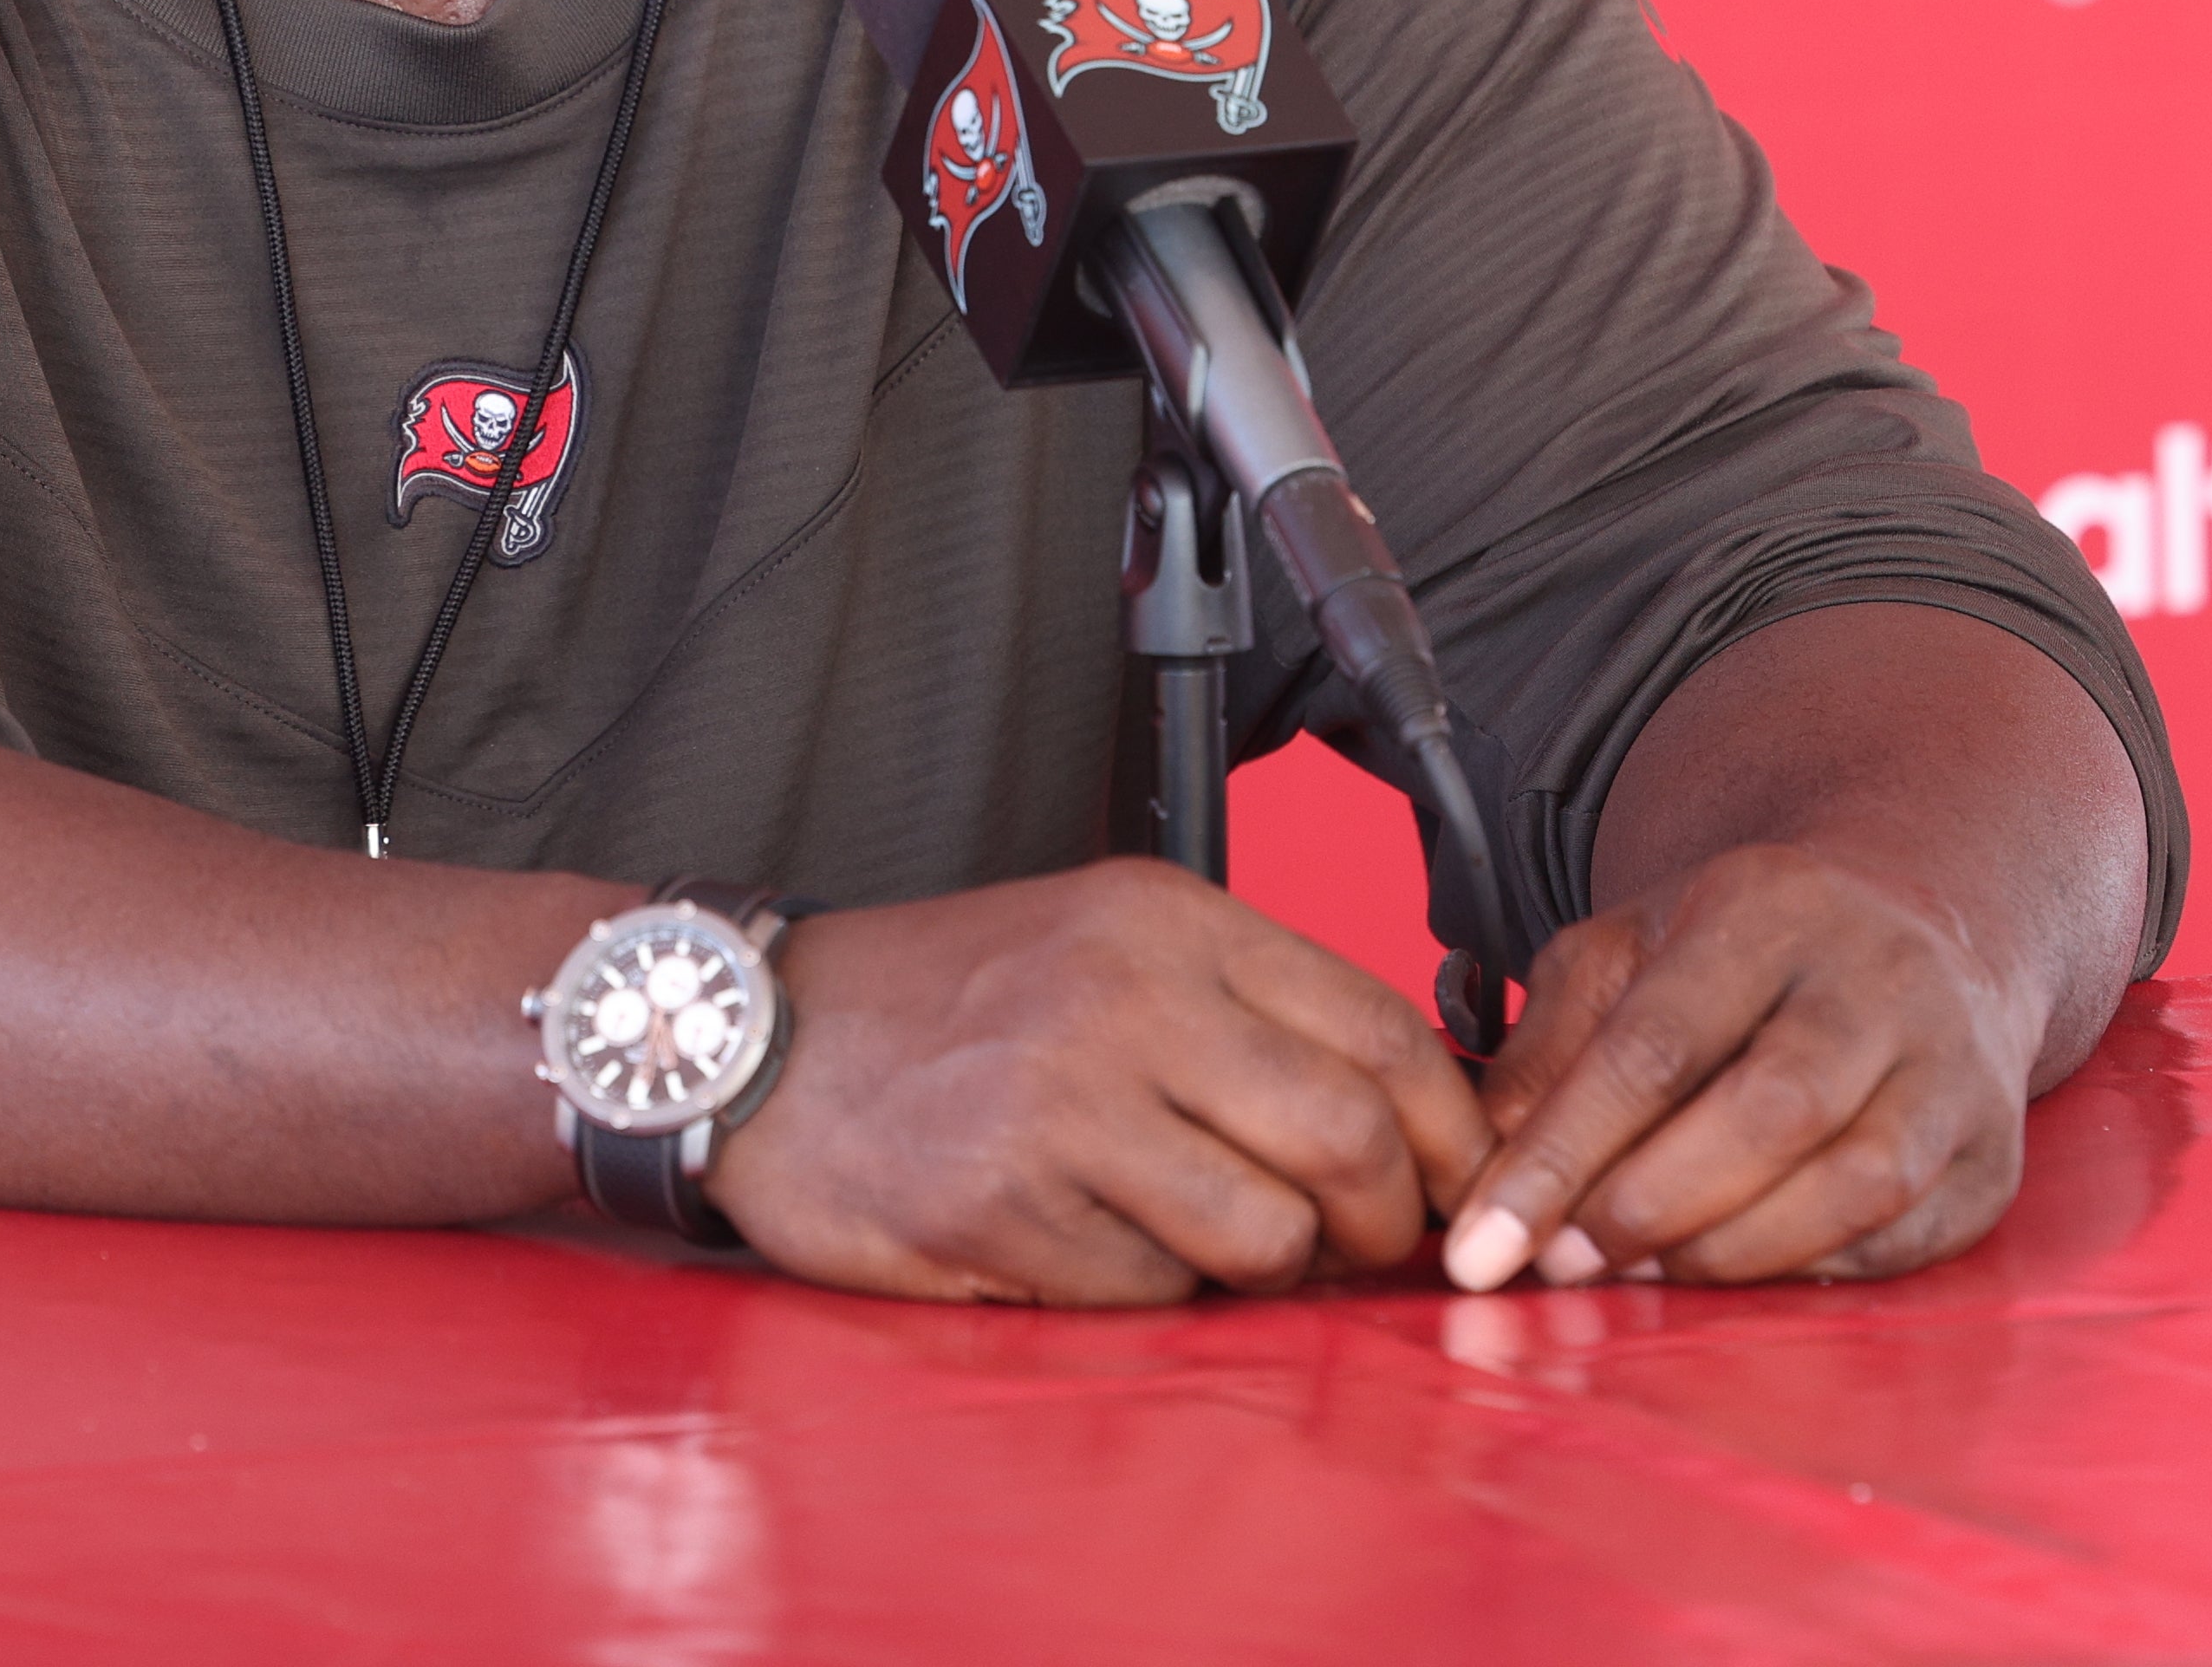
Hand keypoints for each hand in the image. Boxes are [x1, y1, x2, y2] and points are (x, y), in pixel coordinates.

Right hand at [701, 860, 1488, 1305]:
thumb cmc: (944, 1006)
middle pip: (1349, 1138)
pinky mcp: (999, 1202)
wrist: (752, 1040)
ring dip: (1263, 1268)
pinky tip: (1085, 1242)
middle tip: (1363, 1248)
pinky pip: (1149, 1291)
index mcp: (1163, 920)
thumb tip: (1410, 1121)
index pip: (1380, 1028)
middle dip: (1385, 1222)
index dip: (1450, 1129)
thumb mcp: (1101, 946)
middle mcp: (1122, 996)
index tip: (1459, 1183)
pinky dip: (1143, 1290)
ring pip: (1265, 1234)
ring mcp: (1059, 1100)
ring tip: (1209, 1244)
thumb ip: (1242, 1009)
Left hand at [1438, 839, 2047, 1290]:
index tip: (1485, 1241)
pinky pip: (1903, 1240)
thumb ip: (1549, 1049)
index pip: (1657, 1041)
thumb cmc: (1743, 959)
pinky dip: (1806, 1271)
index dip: (1565, 1150)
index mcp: (1770, 909)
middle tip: (1562, 1264)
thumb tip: (1483, 1168)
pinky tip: (1733, 1275)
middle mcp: (1880, 982)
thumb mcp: (1629, 954)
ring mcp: (1953, 1070)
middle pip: (1770, 1110)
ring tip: (1635, 1275)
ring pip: (1855, 1183)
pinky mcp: (1993, 1159)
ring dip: (1730, 1251)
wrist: (1926, 936)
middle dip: (1650, 1204)